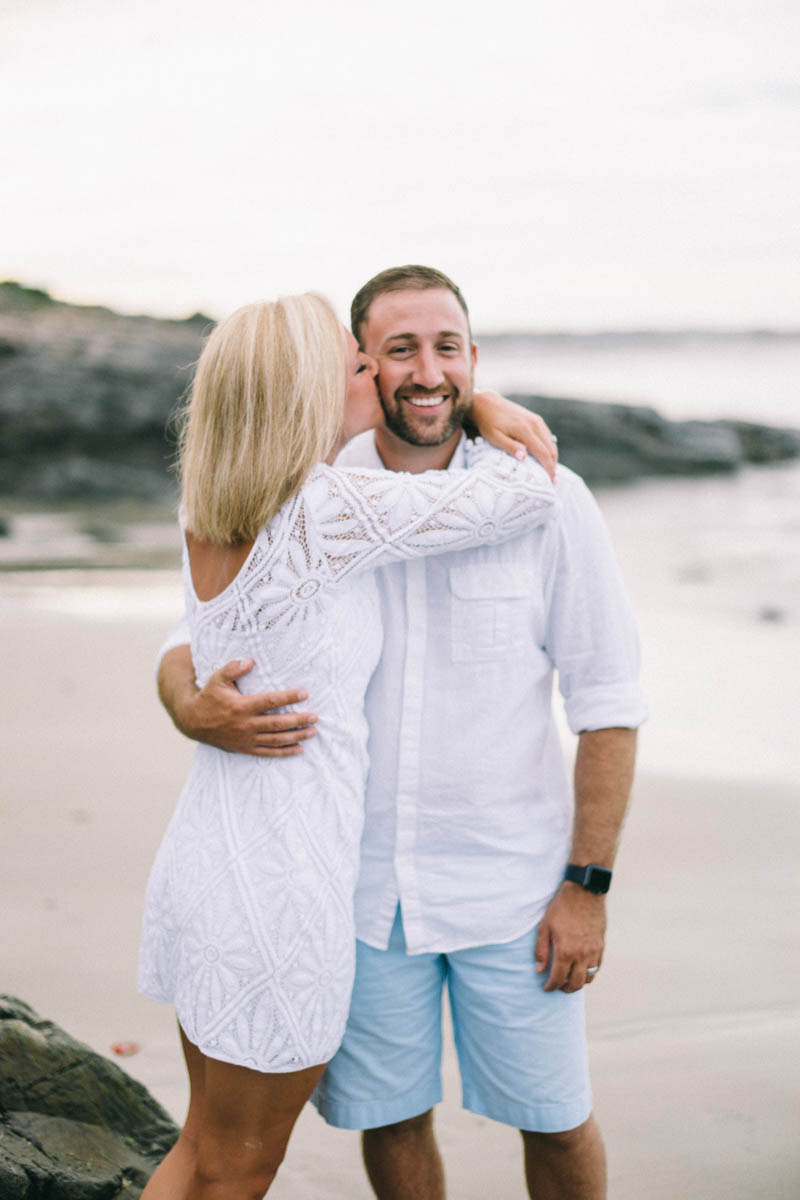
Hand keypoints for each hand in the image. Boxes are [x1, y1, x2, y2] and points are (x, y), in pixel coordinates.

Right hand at [175, 658, 317, 756]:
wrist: (193, 722)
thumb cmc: (208, 697)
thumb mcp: (217, 679)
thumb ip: (233, 668)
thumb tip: (250, 661)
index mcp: (241, 707)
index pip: (270, 702)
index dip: (289, 697)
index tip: (304, 693)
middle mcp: (245, 725)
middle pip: (277, 723)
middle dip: (298, 720)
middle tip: (315, 716)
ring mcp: (246, 739)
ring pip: (276, 739)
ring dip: (296, 736)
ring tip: (312, 731)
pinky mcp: (245, 749)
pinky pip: (268, 752)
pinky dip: (284, 752)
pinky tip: (299, 749)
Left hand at [470, 390, 557, 480]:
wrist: (487, 404)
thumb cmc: (488, 423)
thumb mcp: (494, 437)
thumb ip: (510, 447)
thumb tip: (523, 458)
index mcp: (525, 429)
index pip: (543, 452)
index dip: (549, 468)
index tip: (551, 481)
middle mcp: (535, 424)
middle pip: (551, 448)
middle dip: (553, 465)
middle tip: (553, 481)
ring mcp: (536, 420)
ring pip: (551, 442)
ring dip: (552, 457)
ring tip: (550, 471)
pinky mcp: (536, 419)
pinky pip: (547, 436)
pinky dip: (549, 448)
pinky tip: (545, 457)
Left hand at [534, 882, 605, 992]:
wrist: (584, 892)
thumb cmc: (562, 907)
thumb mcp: (545, 926)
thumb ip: (541, 950)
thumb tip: (540, 969)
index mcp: (565, 951)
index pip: (558, 979)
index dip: (550, 986)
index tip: (546, 987)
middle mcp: (581, 955)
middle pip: (575, 984)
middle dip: (565, 989)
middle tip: (558, 986)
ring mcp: (593, 951)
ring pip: (589, 978)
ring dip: (578, 982)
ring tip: (569, 979)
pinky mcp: (601, 945)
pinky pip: (597, 967)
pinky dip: (589, 973)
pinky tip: (581, 968)